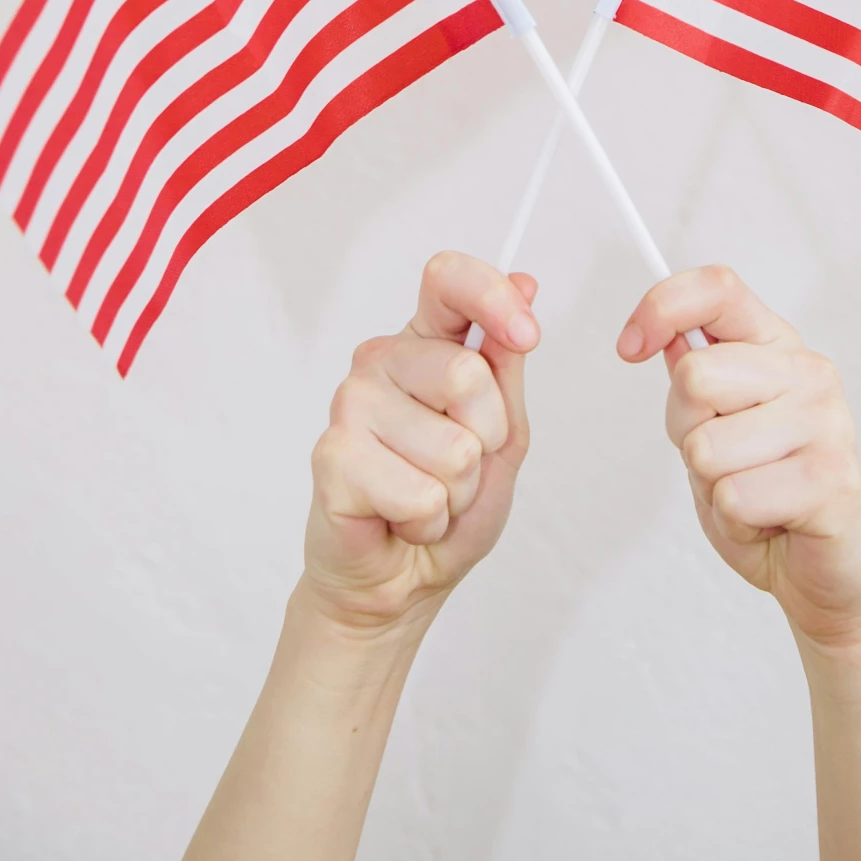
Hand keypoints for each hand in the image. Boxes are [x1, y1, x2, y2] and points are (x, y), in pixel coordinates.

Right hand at [303, 251, 538, 639]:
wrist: (400, 580)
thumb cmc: (450, 502)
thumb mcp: (501, 433)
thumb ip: (507, 364)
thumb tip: (525, 284)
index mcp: (424, 343)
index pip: (447, 281)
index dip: (491, 296)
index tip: (527, 333)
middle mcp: (380, 362)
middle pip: (465, 373)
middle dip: (486, 437)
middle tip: (460, 466)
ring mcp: (350, 406)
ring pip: (452, 445)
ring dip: (457, 490)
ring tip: (428, 496)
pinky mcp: (333, 458)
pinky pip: (420, 492)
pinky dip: (428, 519)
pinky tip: (400, 519)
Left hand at [617, 264, 860, 656]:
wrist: (826, 575)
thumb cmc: (766, 495)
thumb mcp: (715, 427)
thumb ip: (696, 379)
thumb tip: (659, 334)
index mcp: (778, 346)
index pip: (717, 288)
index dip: (661, 307)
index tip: (630, 347)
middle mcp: (810, 372)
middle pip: (694, 375)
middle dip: (686, 431)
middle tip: (723, 460)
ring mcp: (826, 423)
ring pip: (706, 445)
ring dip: (712, 484)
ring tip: (751, 493)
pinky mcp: (832, 480)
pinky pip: (734, 495)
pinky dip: (735, 520)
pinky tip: (770, 521)